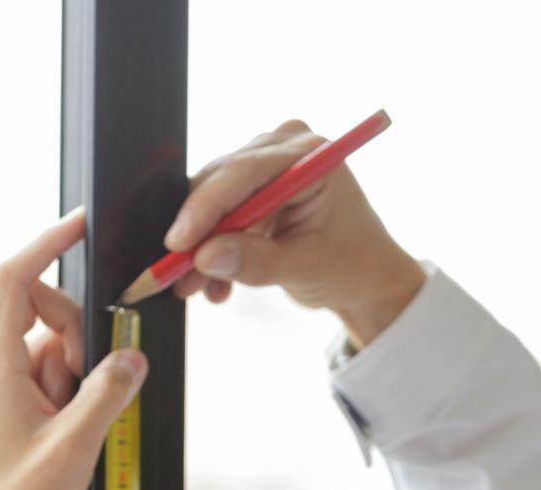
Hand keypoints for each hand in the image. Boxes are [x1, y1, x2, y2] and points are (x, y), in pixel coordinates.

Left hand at [0, 208, 146, 489]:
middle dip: (75, 341)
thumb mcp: (74, 447)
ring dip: (70, 380)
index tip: (79, 225)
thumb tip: (132, 357)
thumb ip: (107, 393)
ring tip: (69, 433)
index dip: (46, 244)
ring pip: (43, 354)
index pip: (14, 279)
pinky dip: (61, 400)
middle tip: (87, 392)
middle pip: (40, 316)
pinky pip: (38, 383)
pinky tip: (64, 441)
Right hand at [164, 119, 426, 347]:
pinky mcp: (252, 189)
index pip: (244, 173)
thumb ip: (256, 262)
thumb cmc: (352, 265)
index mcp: (309, 156)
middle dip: (197, 234)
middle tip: (174, 276)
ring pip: (212, 202)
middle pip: (220, 183)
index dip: (206, 209)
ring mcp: (266, 165)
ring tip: (194, 290)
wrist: (366, 275)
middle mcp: (283, 148)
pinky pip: (217, 216)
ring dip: (200, 249)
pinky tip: (215, 287)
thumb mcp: (306, 267)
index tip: (179, 243)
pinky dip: (212, 251)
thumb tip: (205, 258)